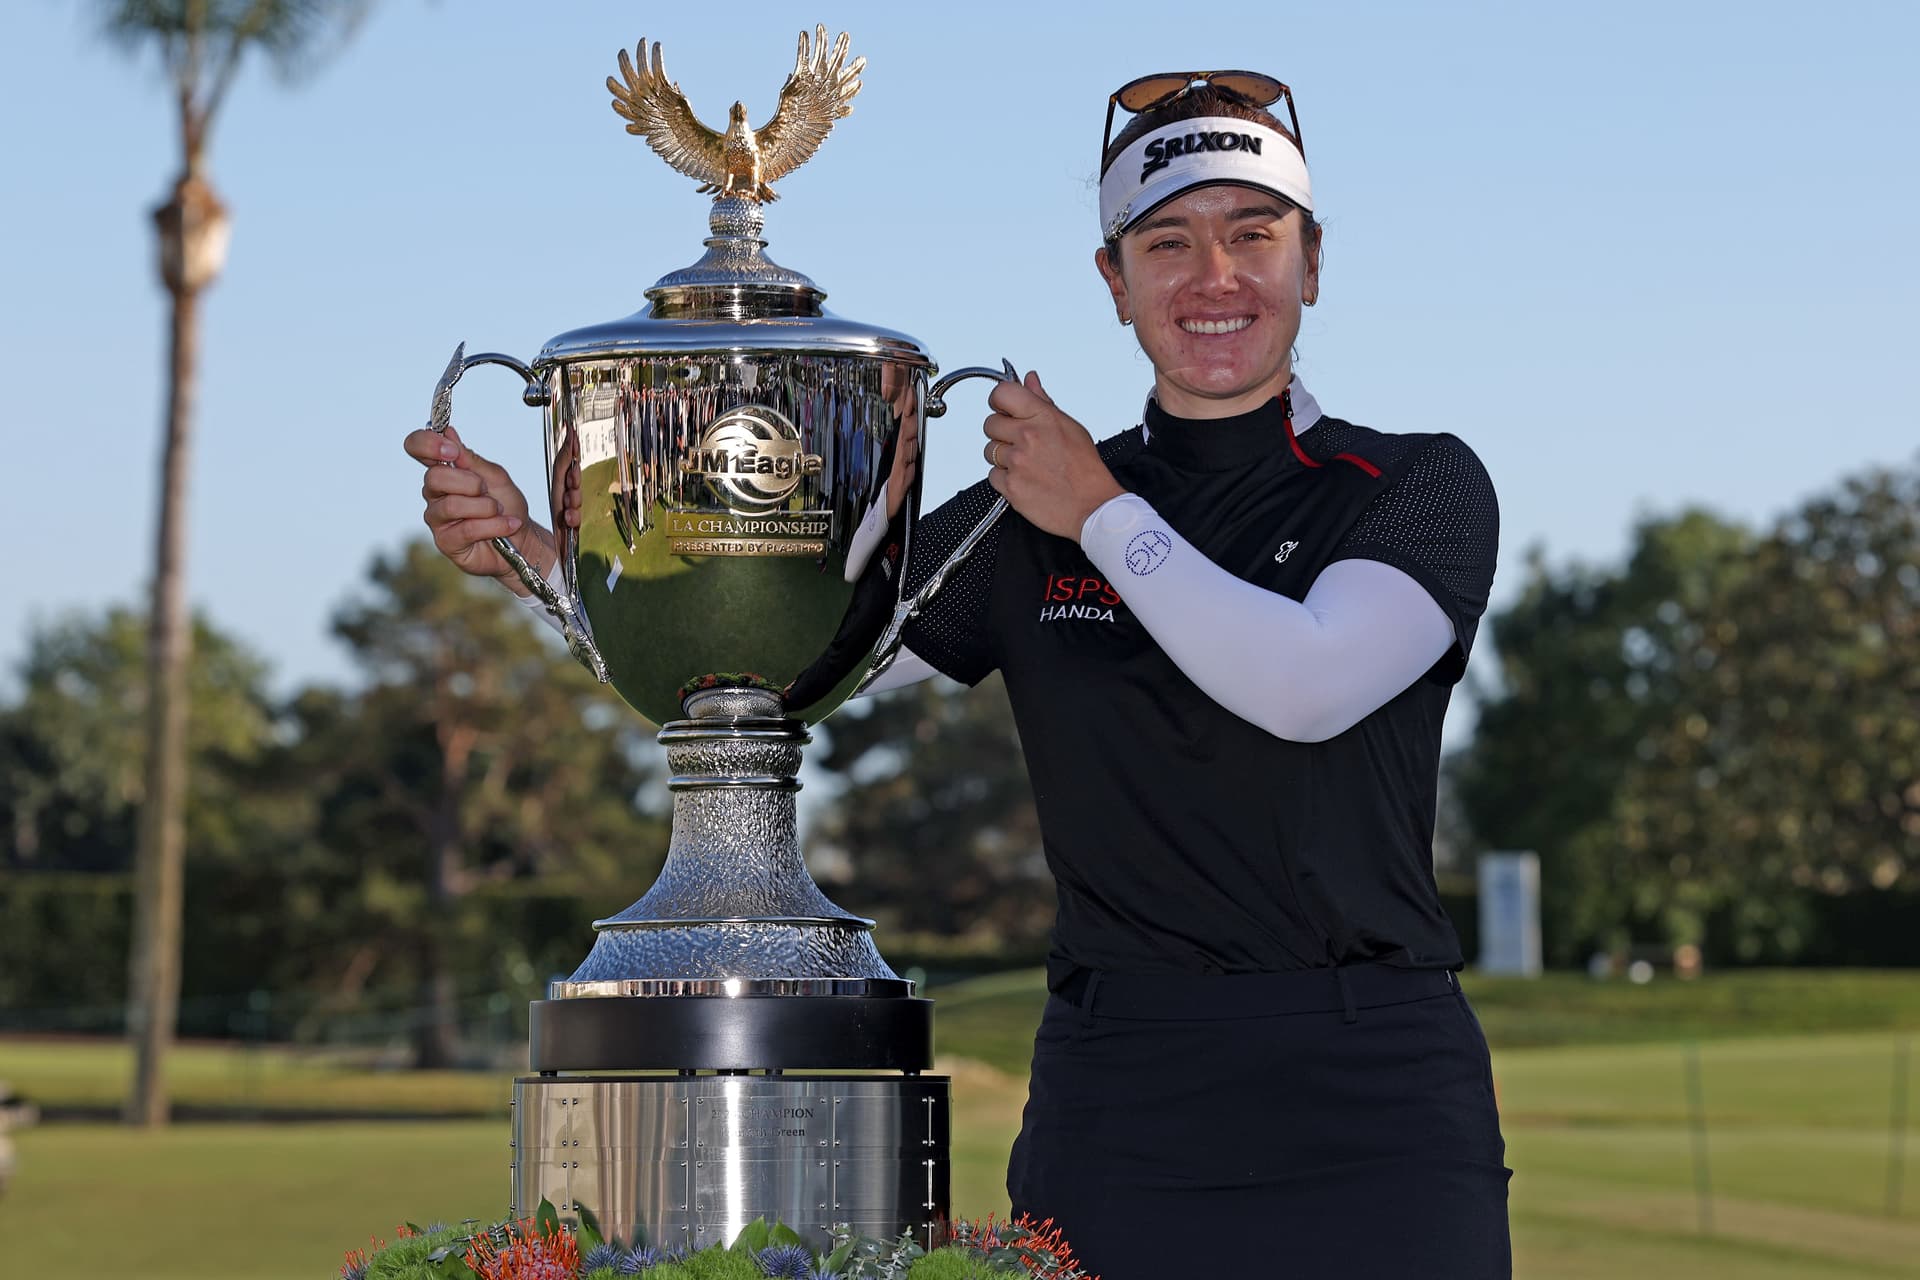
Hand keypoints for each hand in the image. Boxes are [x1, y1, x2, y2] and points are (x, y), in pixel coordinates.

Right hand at [401, 425, 565, 592]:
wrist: (522, 540)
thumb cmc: (506, 506)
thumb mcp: (495, 477)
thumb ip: (471, 459)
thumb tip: (449, 433)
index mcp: (444, 471)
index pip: (416, 447)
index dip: (427, 444)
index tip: (452, 451)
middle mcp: (434, 493)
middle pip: (434, 477)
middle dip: (471, 483)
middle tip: (487, 491)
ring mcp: (437, 517)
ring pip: (452, 504)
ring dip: (486, 507)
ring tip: (499, 511)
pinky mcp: (445, 541)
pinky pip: (467, 529)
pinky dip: (494, 525)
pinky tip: (507, 525)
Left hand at [983, 371, 1124, 539]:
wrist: (1092, 507)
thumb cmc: (1085, 469)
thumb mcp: (1070, 426)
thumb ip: (1043, 402)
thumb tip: (1029, 379)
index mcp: (1042, 417)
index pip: (1002, 393)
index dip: (1000, 401)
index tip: (1006, 409)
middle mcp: (1027, 436)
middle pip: (990, 423)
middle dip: (1002, 432)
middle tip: (1021, 443)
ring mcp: (1017, 462)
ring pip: (990, 450)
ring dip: (1004, 457)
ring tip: (1027, 464)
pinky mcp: (1010, 486)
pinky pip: (993, 475)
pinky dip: (1005, 479)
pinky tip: (1025, 479)